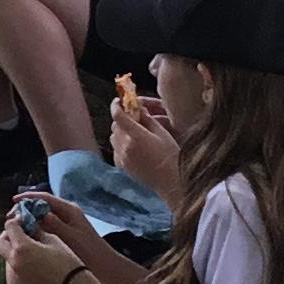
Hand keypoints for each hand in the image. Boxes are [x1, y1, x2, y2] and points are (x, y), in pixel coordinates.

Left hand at [0, 213, 78, 283]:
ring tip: (28, 240)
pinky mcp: (21, 277)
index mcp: (22, 247)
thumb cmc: (66, 261)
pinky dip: (17, 253)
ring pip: (4, 252)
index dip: (17, 220)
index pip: (9, 226)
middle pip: (0, 241)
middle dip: (8, 233)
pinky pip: (12, 261)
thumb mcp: (52, 240)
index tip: (27, 219)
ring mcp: (16, 270)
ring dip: (12, 244)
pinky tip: (32, 252)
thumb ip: (37, 230)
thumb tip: (30, 225)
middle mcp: (14, 259)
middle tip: (22, 229)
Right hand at [14, 189, 106, 259]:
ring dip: (28, 218)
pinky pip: (45, 226)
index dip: (27, 197)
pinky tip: (25, 234)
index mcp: (69, 209)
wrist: (104, 265)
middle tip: (11, 217)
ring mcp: (64, 222)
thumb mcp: (71, 236)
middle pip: (41, 205)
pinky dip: (34, 227)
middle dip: (25, 209)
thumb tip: (41, 213)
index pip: (45, 197)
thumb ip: (56, 224)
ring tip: (14, 226)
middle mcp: (66, 213)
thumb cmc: (89, 250)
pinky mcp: (63, 232)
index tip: (13, 202)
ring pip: (41, 215)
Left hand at [111, 77, 181, 191]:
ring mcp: (121, 157)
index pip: (118, 116)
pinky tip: (132, 146)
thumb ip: (148, 119)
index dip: (116, 105)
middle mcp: (125, 146)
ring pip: (113, 137)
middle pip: (115, 126)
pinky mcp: (121, 166)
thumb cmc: (170, 157)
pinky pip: (115, 150)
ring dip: (120, 131)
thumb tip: (139, 108)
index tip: (118, 101)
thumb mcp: (162, 133)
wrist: (170, 182)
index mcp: (136, 136)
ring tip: (133, 132)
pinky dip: (120, 144)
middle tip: (131, 117)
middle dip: (121, 119)